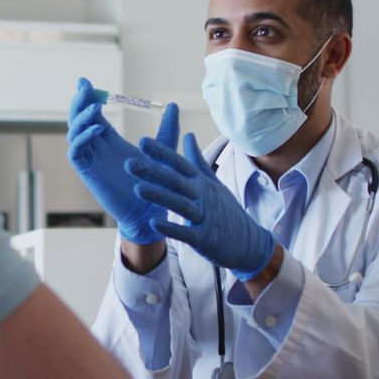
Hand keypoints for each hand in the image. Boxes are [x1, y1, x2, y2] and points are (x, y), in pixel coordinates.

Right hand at [67, 77, 178, 244]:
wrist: (150, 213)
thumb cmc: (155, 185)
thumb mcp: (164, 150)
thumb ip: (167, 129)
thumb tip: (174, 106)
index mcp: (109, 141)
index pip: (92, 114)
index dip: (88, 98)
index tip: (86, 82)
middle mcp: (97, 148)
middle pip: (78, 119)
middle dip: (79, 102)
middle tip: (84, 86)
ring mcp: (90, 160)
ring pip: (74, 133)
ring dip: (81, 118)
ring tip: (96, 107)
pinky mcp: (88, 174)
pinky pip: (76, 152)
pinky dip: (83, 138)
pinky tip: (97, 128)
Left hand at [124, 133, 275, 279]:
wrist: (249, 243)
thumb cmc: (227, 211)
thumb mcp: (214, 184)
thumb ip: (198, 161)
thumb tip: (188, 135)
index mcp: (202, 183)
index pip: (180, 164)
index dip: (162, 153)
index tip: (142, 142)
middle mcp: (202, 197)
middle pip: (176, 182)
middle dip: (153, 172)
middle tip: (129, 164)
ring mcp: (204, 218)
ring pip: (179, 204)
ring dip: (159, 197)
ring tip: (138, 189)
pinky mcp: (204, 239)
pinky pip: (186, 234)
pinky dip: (171, 228)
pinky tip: (154, 223)